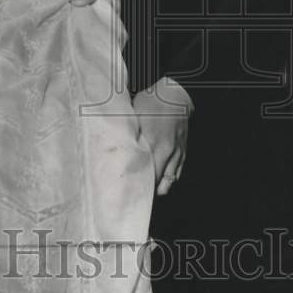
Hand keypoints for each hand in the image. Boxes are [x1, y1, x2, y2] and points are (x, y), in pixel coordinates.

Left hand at [133, 80, 190, 195]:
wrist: (177, 96)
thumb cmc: (152, 102)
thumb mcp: (134, 114)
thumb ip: (124, 133)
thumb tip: (109, 146)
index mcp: (151, 142)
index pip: (141, 173)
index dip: (133, 186)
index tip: (122, 192)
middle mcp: (165, 151)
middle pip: (155, 184)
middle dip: (144, 192)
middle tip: (131, 196)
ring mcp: (176, 155)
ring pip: (167, 184)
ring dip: (157, 189)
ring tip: (144, 192)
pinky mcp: (182, 154)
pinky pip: (176, 176)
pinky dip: (167, 182)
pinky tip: (157, 183)